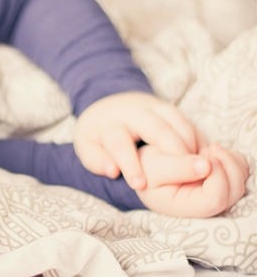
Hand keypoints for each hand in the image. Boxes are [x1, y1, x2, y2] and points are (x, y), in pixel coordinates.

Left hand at [74, 92, 202, 189]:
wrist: (109, 105)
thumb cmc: (99, 135)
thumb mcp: (87, 146)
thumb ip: (96, 160)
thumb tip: (112, 170)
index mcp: (108, 123)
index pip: (119, 143)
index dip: (130, 164)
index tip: (139, 185)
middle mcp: (131, 112)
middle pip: (155, 128)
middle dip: (172, 150)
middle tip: (187, 176)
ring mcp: (151, 107)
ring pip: (175, 122)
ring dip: (189, 145)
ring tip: (200, 171)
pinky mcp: (166, 108)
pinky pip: (186, 120)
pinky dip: (196, 139)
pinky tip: (204, 159)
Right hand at [135, 144, 248, 216]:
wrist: (145, 165)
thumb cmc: (145, 168)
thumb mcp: (154, 166)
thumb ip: (179, 167)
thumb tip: (206, 165)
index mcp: (186, 207)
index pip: (215, 199)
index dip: (217, 175)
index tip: (204, 153)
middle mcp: (204, 206)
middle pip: (233, 191)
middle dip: (227, 165)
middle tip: (209, 148)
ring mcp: (214, 195)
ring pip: (240, 181)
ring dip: (231, 161)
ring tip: (210, 148)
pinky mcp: (220, 183)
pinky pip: (239, 172)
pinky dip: (233, 159)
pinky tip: (214, 151)